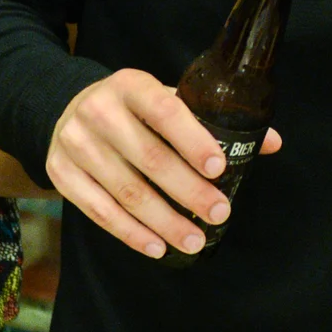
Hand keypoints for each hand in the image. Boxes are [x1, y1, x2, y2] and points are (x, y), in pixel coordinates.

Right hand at [47, 69, 281, 258]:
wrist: (65, 109)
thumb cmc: (131, 110)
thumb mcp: (164, 100)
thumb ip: (211, 120)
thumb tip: (271, 143)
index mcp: (131, 85)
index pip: (165, 111)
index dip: (193, 141)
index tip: (219, 169)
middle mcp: (98, 111)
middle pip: (149, 158)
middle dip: (189, 191)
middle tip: (220, 213)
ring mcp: (75, 143)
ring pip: (126, 191)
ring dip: (164, 222)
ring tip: (195, 241)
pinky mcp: (60, 174)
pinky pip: (98, 211)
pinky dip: (131, 233)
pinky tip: (157, 246)